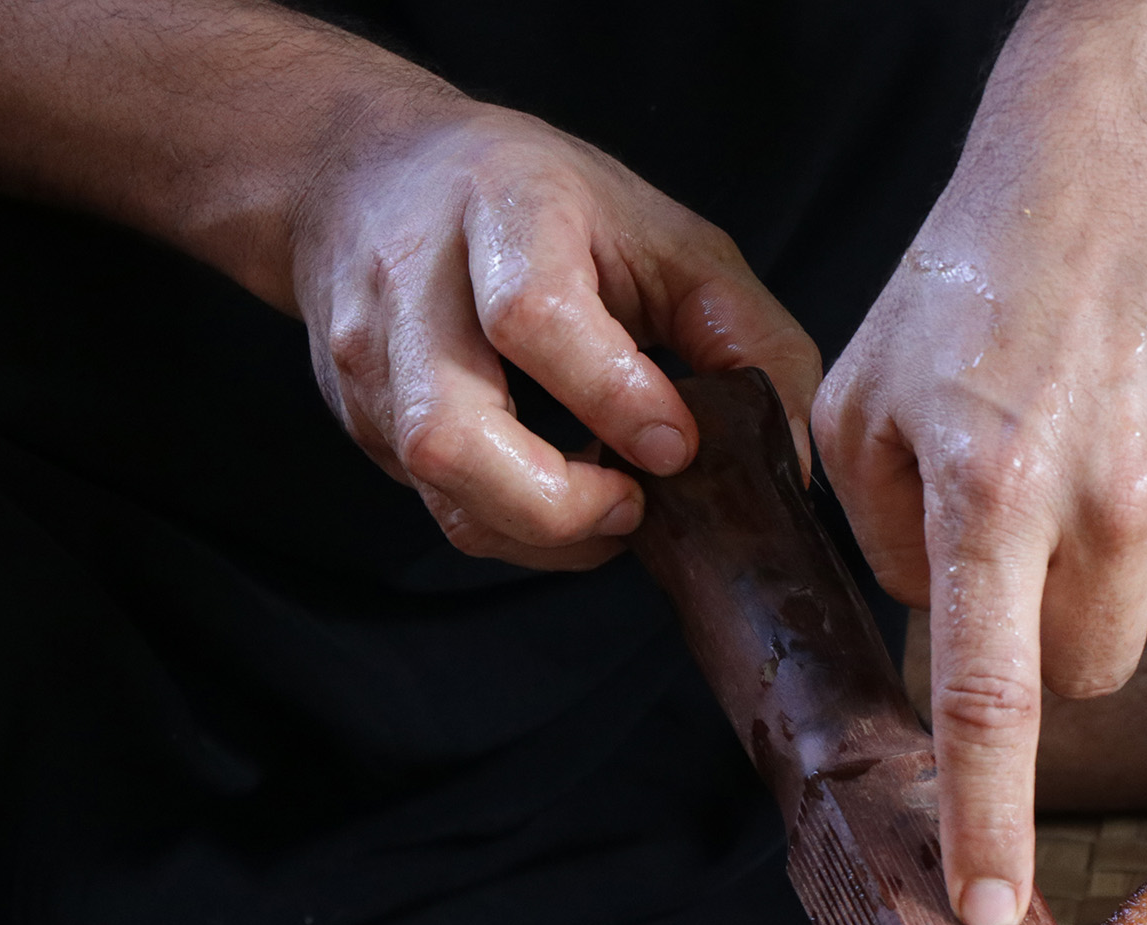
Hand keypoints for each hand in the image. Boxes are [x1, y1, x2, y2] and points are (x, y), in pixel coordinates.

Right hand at [293, 102, 819, 568]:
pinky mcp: (359, 417)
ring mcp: (371, 359)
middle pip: (448, 433)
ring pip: (438, 488)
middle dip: (557, 503)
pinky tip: (564, 495)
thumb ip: (745, 334)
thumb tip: (787, 459)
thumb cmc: (539, 204)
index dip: (612, 398)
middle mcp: (413, 284)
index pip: (533, 318)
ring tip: (610, 506)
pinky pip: (441, 507)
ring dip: (540, 531)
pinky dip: (518, 526)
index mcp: (503, 209)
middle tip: (634, 503)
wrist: (367, 171)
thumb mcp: (665, 234)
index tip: (674, 444)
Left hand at [815, 97, 1146, 924]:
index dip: (987, 818)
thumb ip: (884, 539)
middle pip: (1091, 669)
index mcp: (988, 484)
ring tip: (1102, 430)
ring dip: (1123, 555)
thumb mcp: (868, 392)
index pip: (989, 695)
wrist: (1130, 150)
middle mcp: (1109, 492)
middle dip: (1052, 629)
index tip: (990, 915)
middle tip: (1031, 524)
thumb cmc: (980, 273)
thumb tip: (945, 631)